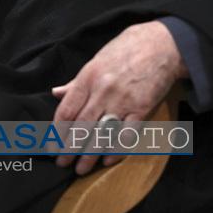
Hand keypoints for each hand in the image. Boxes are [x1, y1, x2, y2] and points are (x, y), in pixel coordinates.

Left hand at [51, 21, 187, 174]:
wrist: (161, 44)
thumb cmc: (126, 49)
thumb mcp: (97, 59)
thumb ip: (77, 81)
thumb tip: (56, 93)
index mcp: (88, 76)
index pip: (67, 110)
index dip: (57, 132)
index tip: (51, 146)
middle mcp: (103, 90)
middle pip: (81, 126)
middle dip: (69, 149)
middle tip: (62, 163)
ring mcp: (123, 100)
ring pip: (101, 134)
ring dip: (89, 155)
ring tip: (81, 169)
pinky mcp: (142, 108)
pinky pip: (126, 134)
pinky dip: (116, 149)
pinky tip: (108, 159)